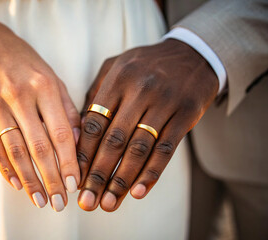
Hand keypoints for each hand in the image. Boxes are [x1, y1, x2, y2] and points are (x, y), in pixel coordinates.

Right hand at [0, 19, 79, 211]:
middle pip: (38, 147)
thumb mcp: (53, 78)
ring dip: (28, 179)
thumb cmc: (27, 63)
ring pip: (15, 151)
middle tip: (59, 203)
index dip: (68, 162)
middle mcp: (20, 97)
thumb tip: (77, 143)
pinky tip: (16, 183)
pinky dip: (5, 167)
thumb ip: (67, 110)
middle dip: (50, 178)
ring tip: (39, 199)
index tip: (75, 184)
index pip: (61, 133)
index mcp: (45, 87)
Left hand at [77, 39, 218, 210]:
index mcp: (117, 79)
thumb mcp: (117, 66)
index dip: (82, 152)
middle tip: (86, 201)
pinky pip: (166, 149)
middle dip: (98, 174)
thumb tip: (79, 129)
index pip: (94, 122)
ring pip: (139, 148)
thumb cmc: (146, 64)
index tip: (74, 177)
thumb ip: (97, 93)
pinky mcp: (186, 114)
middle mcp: (139, 91)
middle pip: (114, 140)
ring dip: (122, 180)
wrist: (192, 54)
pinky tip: (138, 191)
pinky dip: (151, 173)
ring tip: (109, 203)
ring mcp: (165, 103)